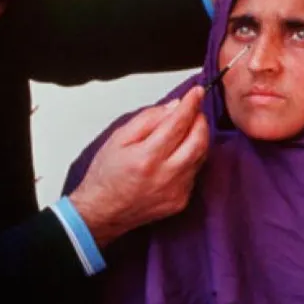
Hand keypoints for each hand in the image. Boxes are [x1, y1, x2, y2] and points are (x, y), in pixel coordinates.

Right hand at [69, 86, 208, 247]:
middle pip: (199, 140)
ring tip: (185, 130)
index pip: (178, 123)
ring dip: (198, 138)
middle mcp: (166, 176)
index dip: (190, 104)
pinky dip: (191, 158)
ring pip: (201, 156)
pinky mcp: (181, 201)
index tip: (197, 92)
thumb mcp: (118, 139)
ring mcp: (176, 191)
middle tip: (194, 110)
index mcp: (147, 157)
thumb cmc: (106, 175)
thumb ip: (148, 120)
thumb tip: (174, 106)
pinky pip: (194, 172)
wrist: (102, 212)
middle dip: (200, 120)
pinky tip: (178, 155)